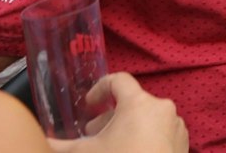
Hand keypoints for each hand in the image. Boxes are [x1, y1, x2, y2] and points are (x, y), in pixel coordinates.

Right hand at [49, 73, 187, 152]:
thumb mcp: (86, 152)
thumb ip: (62, 146)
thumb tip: (43, 143)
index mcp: (140, 103)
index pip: (119, 80)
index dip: (99, 89)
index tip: (88, 105)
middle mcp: (162, 108)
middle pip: (131, 102)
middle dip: (109, 117)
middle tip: (93, 135)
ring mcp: (176, 125)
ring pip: (146, 118)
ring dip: (127, 128)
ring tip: (111, 147)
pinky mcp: (182, 141)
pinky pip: (160, 131)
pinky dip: (144, 137)